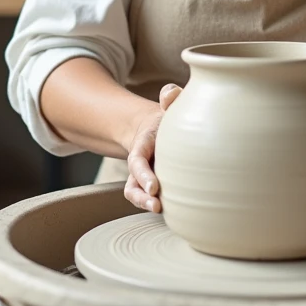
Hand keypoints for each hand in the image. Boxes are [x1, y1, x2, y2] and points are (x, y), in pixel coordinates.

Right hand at [123, 83, 181, 212]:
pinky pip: (145, 197)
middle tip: (156, 205)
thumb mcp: (168, 105)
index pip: (138, 161)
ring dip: (144, 204)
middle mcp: (140, 162)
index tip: (154, 188)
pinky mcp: (151, 184)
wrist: (157, 128)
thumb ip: (169, 97)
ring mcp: (143, 174)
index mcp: (143, 143)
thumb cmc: (166, 118)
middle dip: (141, 196)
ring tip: (159, 211)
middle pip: (133, 183)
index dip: (143, 175)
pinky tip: (172, 210)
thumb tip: (170, 94)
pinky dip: (152, 203)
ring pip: (135, 193)